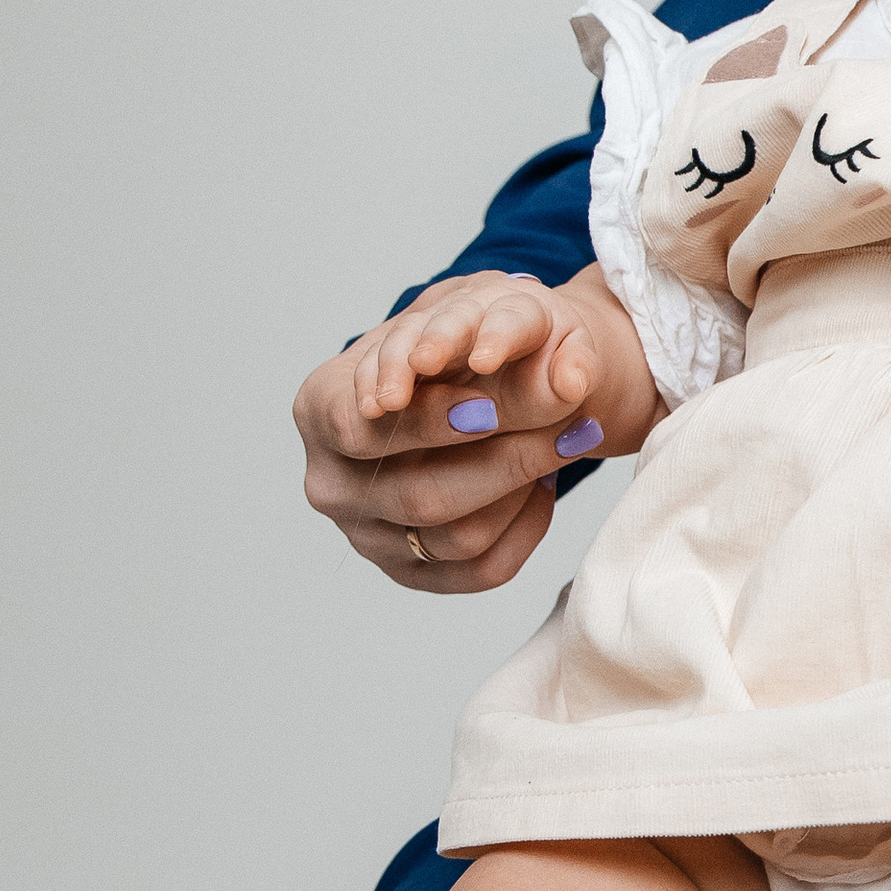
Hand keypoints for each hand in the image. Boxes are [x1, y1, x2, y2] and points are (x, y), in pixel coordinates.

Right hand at [294, 263, 662, 592]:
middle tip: (571, 427)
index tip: (487, 408)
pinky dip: (527, 527)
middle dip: (506, 461)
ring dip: (524, 492)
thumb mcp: (468, 316)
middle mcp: (330, 482)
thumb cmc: (453, 344)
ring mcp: (367, 536)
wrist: (454, 380)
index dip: (426, 422)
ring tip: (564, 445)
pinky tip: (544, 485)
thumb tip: (569, 386)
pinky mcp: (409, 573)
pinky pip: (482, 570)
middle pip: (421, 494)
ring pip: (459, 538)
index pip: (359, 426)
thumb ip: (504, 340)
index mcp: (318, 408)